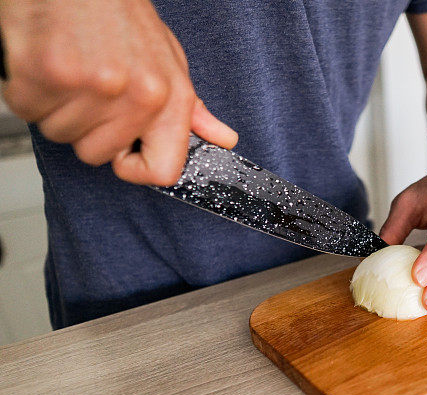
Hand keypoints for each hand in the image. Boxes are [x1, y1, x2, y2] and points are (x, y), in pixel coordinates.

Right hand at [0, 0, 236, 184]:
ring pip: (60, 134)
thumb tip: (223, 139)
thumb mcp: (169, 61)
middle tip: (88, 88)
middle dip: (86, 128)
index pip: (162, 171)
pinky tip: (46, 62)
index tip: (123, 151)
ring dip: (56, 108)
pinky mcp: (48, 72)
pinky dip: (27, 91)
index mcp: (170, 97)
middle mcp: (136, 94)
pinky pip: (27, 110)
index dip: (135, 167)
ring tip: (69, 70)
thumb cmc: (120, 15)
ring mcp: (91, 84)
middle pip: (96, 155)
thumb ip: (191, 109)